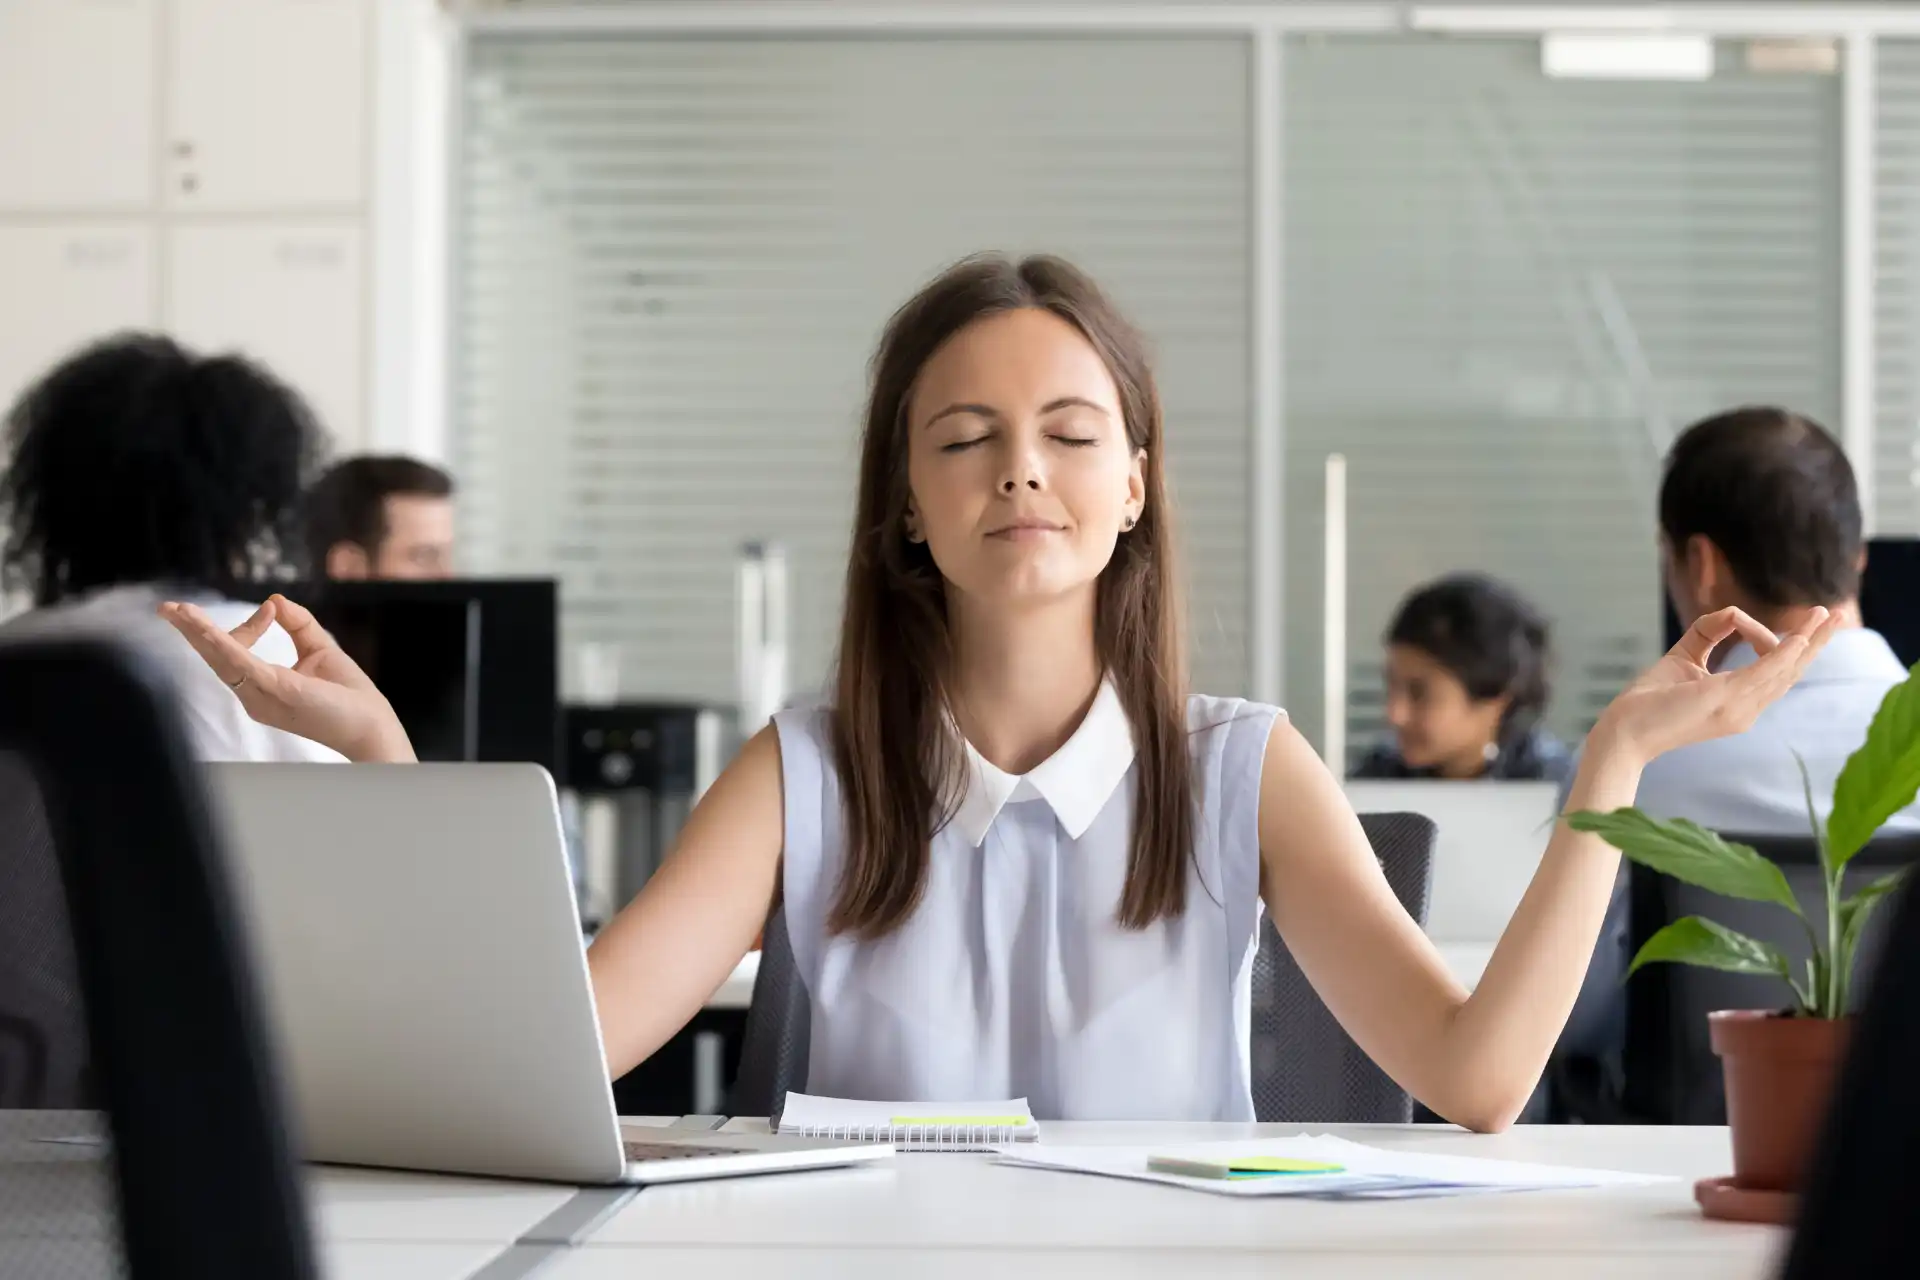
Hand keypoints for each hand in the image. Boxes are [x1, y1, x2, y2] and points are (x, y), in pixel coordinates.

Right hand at [159, 594, 415, 762]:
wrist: (372, 726)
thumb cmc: (348, 696)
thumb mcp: (319, 649)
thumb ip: (298, 624)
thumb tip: (275, 598)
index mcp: (262, 687)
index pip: (237, 652)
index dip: (249, 625)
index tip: (271, 610)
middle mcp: (254, 696)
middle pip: (215, 657)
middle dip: (191, 631)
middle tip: (166, 608)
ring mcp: (260, 696)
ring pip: (220, 659)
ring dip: (197, 633)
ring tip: (176, 611)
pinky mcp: (274, 691)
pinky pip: (240, 664)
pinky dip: (221, 643)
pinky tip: (203, 627)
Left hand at [1591, 605, 1836, 767]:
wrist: (1623, 732)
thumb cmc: (1648, 701)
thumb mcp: (1682, 659)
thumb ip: (1707, 633)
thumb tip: (1731, 613)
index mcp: (1738, 703)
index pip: (1776, 674)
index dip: (1791, 650)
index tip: (1796, 625)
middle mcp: (1746, 710)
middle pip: (1792, 672)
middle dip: (1816, 642)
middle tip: (1837, 615)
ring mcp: (1739, 707)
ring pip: (1785, 669)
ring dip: (1809, 640)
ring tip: (1828, 615)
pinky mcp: (1725, 699)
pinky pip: (1763, 673)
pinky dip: (1783, 653)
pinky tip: (1798, 636)